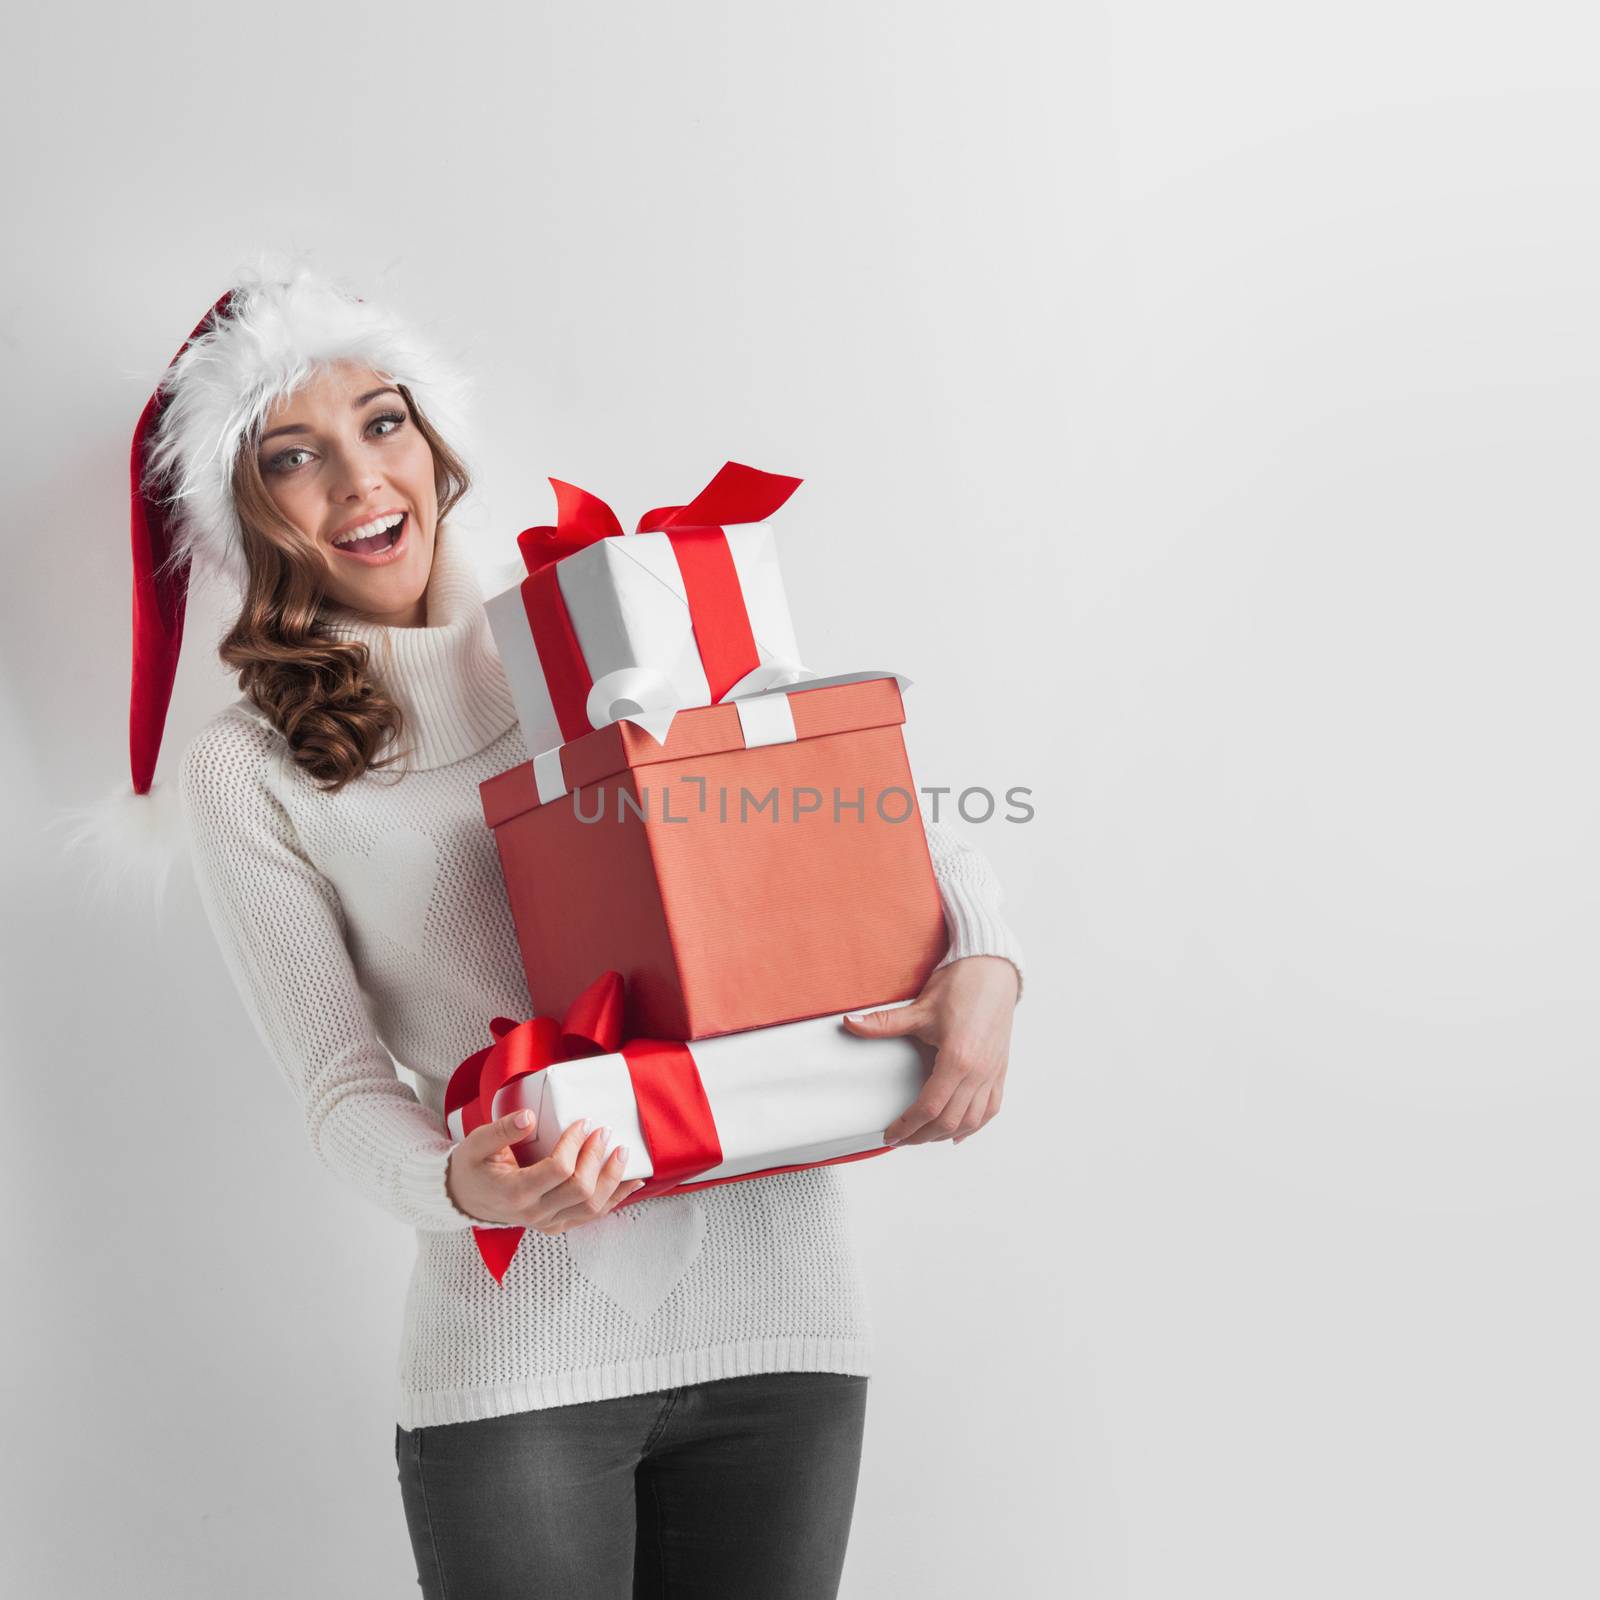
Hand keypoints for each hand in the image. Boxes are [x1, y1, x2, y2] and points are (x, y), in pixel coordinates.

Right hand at [447, 1111, 646, 1232]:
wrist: (465, 1198)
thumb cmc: (472, 1168)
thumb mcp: (476, 1144)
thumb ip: (501, 1130)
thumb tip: (528, 1116)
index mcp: (515, 1192)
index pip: (557, 1169)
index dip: (575, 1144)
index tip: (582, 1122)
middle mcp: (534, 1212)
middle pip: (580, 1190)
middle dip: (597, 1158)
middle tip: (605, 1132)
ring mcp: (548, 1222)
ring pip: (591, 1208)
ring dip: (613, 1179)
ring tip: (624, 1153)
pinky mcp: (557, 1224)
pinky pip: (591, 1215)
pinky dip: (614, 1198)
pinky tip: (631, 1182)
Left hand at [842, 955, 1018, 1146]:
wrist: (993, 969)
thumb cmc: (961, 985)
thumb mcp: (920, 1008)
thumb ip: (883, 1022)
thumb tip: (849, 1022)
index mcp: (957, 1059)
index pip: (929, 1107)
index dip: (907, 1126)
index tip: (891, 1134)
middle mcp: (978, 1071)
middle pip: (949, 1121)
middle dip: (922, 1136)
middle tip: (901, 1139)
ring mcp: (992, 1072)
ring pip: (971, 1120)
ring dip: (946, 1134)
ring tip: (924, 1137)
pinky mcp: (1000, 1069)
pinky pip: (991, 1108)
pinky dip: (975, 1125)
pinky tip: (960, 1132)